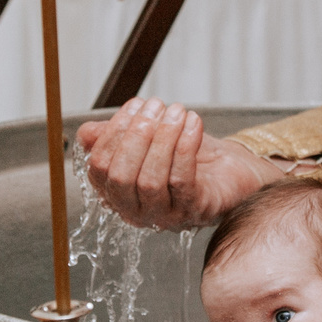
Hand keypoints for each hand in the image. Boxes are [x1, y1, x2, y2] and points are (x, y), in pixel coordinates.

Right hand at [74, 97, 272, 230]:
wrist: (235, 171)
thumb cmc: (191, 156)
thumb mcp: (150, 139)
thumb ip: (118, 136)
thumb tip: (86, 134)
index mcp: (119, 194)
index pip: (99, 169)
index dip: (113, 134)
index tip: (135, 105)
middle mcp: (137, 211)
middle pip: (121, 178)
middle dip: (136, 136)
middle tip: (156, 106)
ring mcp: (166, 215)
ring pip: (150, 180)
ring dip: (163, 138)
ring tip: (177, 111)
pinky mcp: (194, 211)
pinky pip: (182, 181)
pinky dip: (185, 147)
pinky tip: (192, 123)